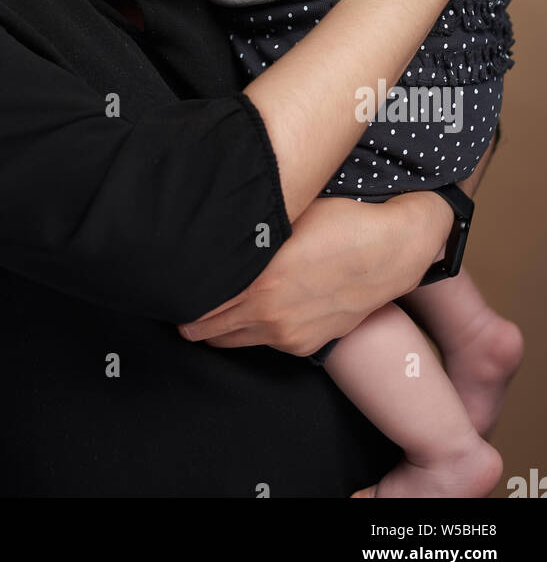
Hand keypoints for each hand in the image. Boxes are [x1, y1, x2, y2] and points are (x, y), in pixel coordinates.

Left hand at [178, 195, 426, 355]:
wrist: (390, 252)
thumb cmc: (336, 221)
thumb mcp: (284, 217)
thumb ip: (245, 232)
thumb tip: (209, 226)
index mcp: (257, 280)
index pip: (198, 302)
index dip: (180, 292)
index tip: (171, 282)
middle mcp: (267, 313)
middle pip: (206, 329)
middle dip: (191, 316)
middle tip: (183, 296)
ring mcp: (285, 334)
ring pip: (231, 342)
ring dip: (217, 327)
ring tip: (211, 306)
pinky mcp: (304, 344)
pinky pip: (263, 343)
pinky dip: (250, 331)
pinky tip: (251, 310)